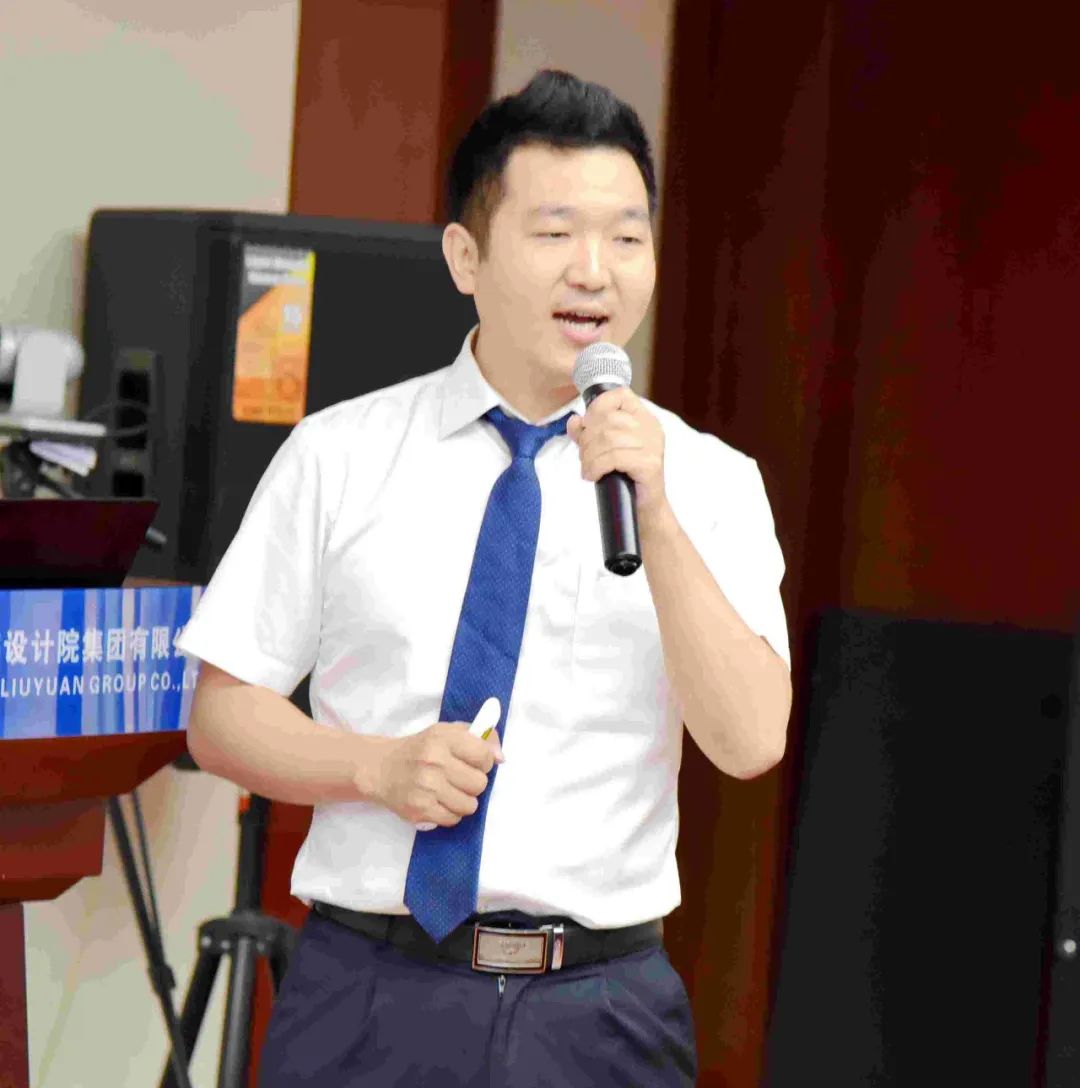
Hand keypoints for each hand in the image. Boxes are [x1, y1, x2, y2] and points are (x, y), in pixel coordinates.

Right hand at [370, 722, 501, 827]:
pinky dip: (450, 813)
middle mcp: (434, 762)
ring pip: (469, 805)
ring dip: (464, 800)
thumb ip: (478, 739)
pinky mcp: (419, 810)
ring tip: (450, 791)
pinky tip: (440, 802)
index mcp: (443, 738)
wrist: (381, 768)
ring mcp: (426, 788)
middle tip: (460, 778)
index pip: (484, 756)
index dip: (484, 761)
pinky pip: (453, 819)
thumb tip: (501, 758)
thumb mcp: (446, 732)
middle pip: (479, 784)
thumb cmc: (420, 748)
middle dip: (474, 782)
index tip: (473, 762)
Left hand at [566, 387, 669, 527]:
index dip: (597, 407)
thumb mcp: (603, 450)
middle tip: (584, 457)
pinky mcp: (649, 464)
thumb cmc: (624, 478)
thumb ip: (588, 433)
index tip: (587, 427)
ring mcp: (653, 445)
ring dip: (589, 455)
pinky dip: (596, 466)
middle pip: (608, 419)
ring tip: (588, 469)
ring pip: (608, 438)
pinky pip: (614, 457)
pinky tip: (594, 476)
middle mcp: (651, 428)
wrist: (644, 509)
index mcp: (643, 418)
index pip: (620, 395)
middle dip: (587, 439)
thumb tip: (574, 421)